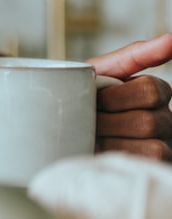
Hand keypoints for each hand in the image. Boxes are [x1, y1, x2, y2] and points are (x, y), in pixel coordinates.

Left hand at [87, 33, 171, 161]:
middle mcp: (164, 117)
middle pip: (148, 120)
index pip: (151, 89)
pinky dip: (119, 156)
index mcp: (154, 91)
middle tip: (90, 121)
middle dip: (109, 121)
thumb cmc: (81, 95)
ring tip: (95, 137)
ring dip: (112, 141)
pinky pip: (147, 162)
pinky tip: (104, 151)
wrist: (57, 126)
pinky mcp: (152, 164)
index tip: (95, 99)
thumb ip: (136, 54)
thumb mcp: (101, 71)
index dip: (115, 97)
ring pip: (150, 144)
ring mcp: (162, 142)